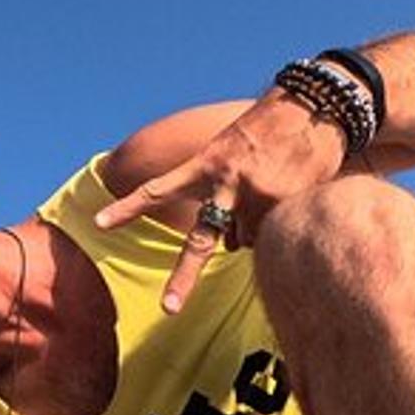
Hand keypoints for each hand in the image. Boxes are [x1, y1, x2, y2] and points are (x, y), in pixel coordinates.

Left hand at [94, 94, 347, 313]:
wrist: (315, 105)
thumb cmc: (270, 128)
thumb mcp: (233, 150)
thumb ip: (224, 195)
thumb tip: (231, 245)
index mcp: (205, 165)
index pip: (158, 190)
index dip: (128, 208)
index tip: (98, 223)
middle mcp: (224, 184)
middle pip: (200, 243)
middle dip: (184, 279)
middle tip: (168, 310)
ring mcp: (254, 197)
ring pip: (247, 239)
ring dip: (255, 226)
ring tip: (273, 189)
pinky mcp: (282, 205)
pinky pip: (274, 234)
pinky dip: (278, 223)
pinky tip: (291, 192)